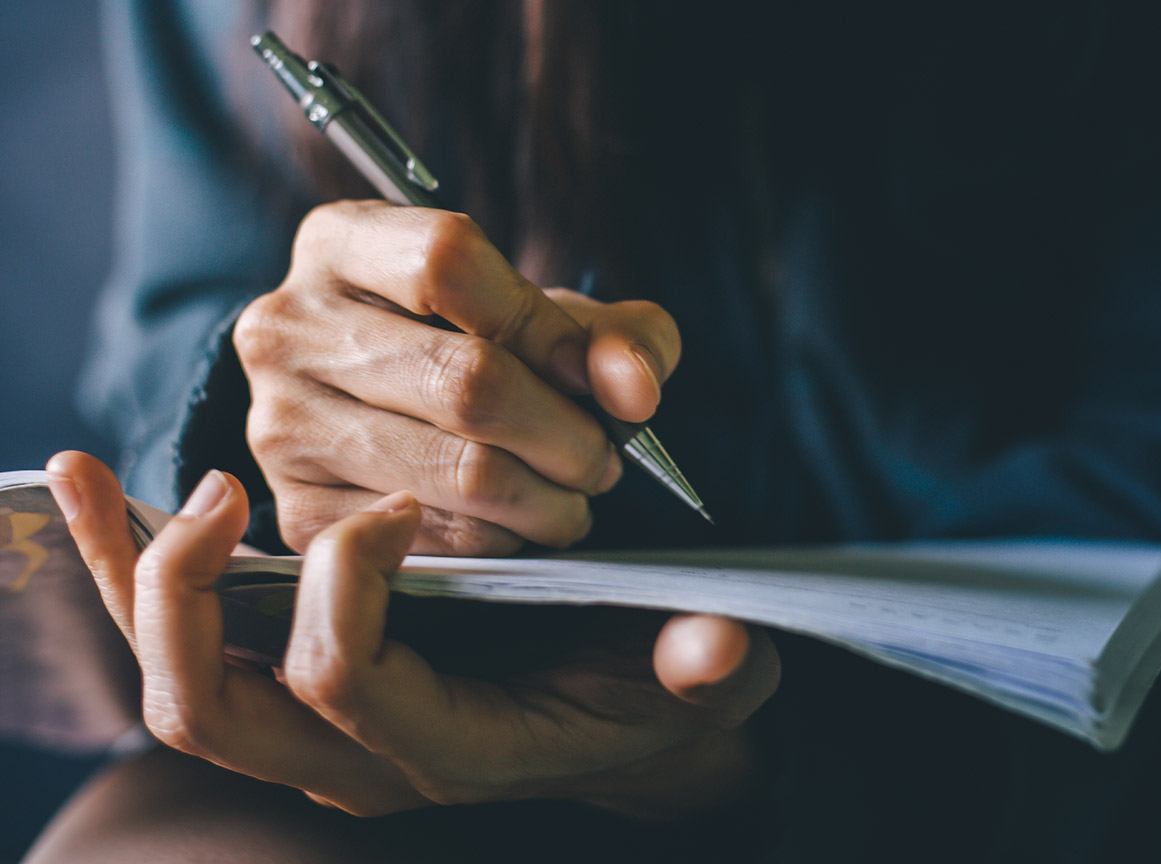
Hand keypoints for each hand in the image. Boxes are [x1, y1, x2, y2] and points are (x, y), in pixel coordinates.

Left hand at [46, 451, 778, 817]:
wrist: (628, 722)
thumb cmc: (658, 689)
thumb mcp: (709, 679)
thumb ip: (715, 669)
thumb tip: (716, 647)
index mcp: (457, 749)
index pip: (350, 688)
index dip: (349, 594)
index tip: (392, 501)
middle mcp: (365, 756)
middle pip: (217, 710)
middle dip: (192, 600)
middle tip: (220, 494)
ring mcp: (323, 730)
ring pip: (180, 683)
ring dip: (131, 583)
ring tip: (93, 478)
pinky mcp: (304, 682)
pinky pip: (190, 643)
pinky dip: (132, 571)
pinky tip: (101, 489)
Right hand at [232, 200, 681, 554]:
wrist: (382, 414)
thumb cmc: (476, 349)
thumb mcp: (548, 315)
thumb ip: (616, 335)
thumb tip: (631, 390)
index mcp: (340, 243)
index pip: (449, 262)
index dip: (545, 327)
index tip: (597, 377)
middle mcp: (288, 328)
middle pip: (466, 381)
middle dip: (566, 435)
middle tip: (601, 460)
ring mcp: (280, 423)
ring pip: (459, 470)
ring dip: (547, 498)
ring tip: (571, 494)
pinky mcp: (295, 511)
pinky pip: (434, 535)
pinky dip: (502, 539)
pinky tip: (516, 522)